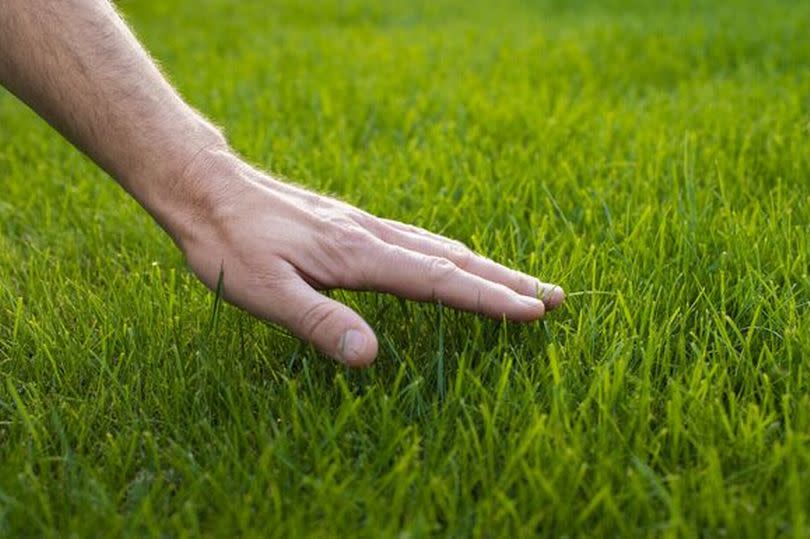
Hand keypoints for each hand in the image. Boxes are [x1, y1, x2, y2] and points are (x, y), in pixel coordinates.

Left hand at [168, 148, 564, 366]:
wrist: (207, 188)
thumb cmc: (231, 244)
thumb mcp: (264, 292)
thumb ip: (318, 323)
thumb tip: (369, 358)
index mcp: (359, 255)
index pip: (438, 280)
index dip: (488, 298)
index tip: (533, 311)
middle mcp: (371, 235)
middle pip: (454, 258)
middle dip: (507, 279)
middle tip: (555, 297)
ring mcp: (364, 226)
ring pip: (439, 246)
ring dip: (486, 266)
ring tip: (521, 283)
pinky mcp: (352, 226)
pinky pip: (417, 240)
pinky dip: (451, 255)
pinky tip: (450, 262)